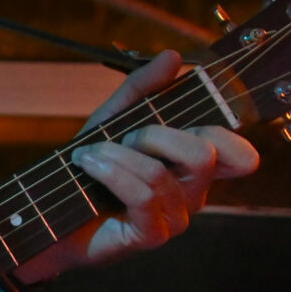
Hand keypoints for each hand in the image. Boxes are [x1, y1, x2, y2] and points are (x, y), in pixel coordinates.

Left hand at [18, 49, 259, 282]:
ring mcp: (175, 217)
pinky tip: (88, 166)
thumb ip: (142, 88)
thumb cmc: (90, 168)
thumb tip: (173, 56)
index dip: (224, 130)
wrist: (52, 212)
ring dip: (117, 155)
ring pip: (161, 174)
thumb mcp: (113, 119)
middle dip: (155, 136)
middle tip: (124, 138)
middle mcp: (193, 192)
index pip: (238, 152)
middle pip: (203, 154)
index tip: (190, 111)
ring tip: (90, 154)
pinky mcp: (152, 235)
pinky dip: (110, 173)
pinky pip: (142, 196)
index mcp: (192, 165)